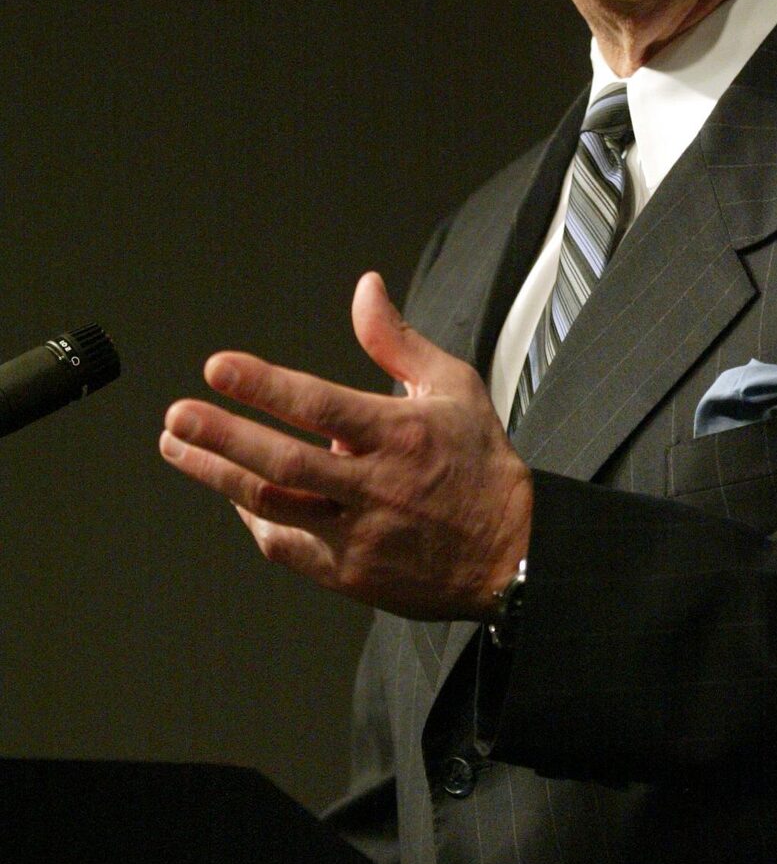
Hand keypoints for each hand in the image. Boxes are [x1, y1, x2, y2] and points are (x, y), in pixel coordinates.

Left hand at [159, 271, 531, 621]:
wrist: (512, 555)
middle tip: (179, 417)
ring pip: (275, 504)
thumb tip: (365, 289)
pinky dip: (254, 517)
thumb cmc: (482, 466)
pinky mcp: (351, 574)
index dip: (266, 386)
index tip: (219, 367)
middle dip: (224, 437)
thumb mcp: (454, 388)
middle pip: (285, 461)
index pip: (321, 406)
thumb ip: (397, 341)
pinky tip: (230, 492)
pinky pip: (287, 545)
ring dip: (219, 475)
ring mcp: (360, 535)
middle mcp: (377, 487)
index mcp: (402, 436)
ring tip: (178, 447)